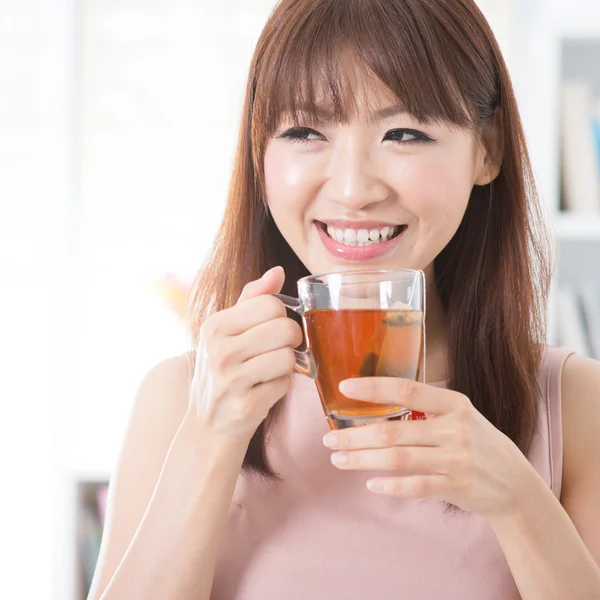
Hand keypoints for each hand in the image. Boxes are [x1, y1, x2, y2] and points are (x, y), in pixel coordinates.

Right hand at [188, 266, 302, 441]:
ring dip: (286, 366)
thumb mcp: (227, 332)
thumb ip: (252, 299)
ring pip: (288, 356)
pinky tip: (264, 389)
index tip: (272, 329)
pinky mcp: (246, 405)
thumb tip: (278, 271)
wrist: (207, 424)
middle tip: (278, 350)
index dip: (280, 316)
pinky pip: (285, 384)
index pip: (271, 304)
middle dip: (290, 339)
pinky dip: (281, 386)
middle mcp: (219, 350)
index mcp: (215, 326)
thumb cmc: (222, 370)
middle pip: (285, 328)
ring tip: (268, 371)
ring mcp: (231, 379)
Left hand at [322, 377, 536, 518]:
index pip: (408, 390)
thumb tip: (375, 400)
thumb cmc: (477, 442)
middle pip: (394, 430)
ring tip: (338, 459)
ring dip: (363, 459)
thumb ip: (426, 407)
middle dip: (355, 434)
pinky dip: (391, 486)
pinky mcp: (458, 487)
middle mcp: (455, 428)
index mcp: (454, 403)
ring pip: (399, 458)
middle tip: (328, 438)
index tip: (344, 387)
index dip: (374, 388)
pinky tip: (370, 484)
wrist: (516, 483)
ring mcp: (457, 459)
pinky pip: (417, 486)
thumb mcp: (459, 415)